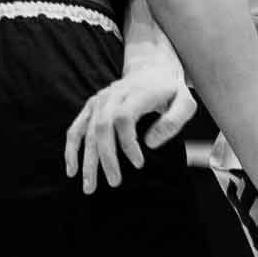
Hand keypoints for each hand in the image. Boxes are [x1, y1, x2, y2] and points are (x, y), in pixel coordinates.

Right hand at [62, 66, 198, 191]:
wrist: (152, 69)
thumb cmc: (171, 91)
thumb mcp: (185, 102)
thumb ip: (173, 121)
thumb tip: (150, 143)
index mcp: (136, 94)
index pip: (124, 118)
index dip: (128, 143)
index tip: (138, 164)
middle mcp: (113, 95)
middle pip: (102, 128)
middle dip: (106, 158)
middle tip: (114, 182)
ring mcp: (99, 101)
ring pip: (87, 132)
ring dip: (87, 161)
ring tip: (90, 187)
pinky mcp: (91, 106)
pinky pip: (76, 129)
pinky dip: (71, 150)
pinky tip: (72, 171)